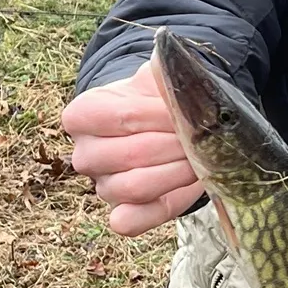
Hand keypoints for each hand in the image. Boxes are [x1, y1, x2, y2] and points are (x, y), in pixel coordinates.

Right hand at [61, 59, 203, 235]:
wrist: (162, 129)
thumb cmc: (156, 101)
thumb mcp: (158, 81)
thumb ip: (163, 73)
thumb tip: (168, 64)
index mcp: (83, 115)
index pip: (117, 117)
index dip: (156, 115)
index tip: (185, 110)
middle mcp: (84, 154)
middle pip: (129, 154)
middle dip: (175, 144)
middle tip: (204, 135)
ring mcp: (101, 187)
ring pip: (133, 187)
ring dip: (176, 172)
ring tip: (202, 157)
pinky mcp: (121, 215)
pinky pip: (130, 222)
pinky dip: (160, 208)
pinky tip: (188, 186)